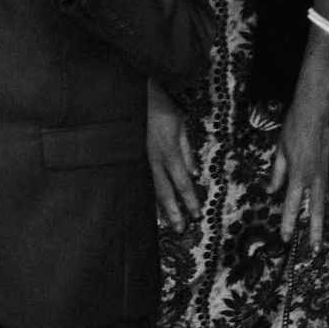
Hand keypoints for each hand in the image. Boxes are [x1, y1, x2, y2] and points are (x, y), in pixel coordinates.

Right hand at [145, 81, 199, 233]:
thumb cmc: (158, 108)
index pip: (182, 183)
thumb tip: (194, 172)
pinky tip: (148, 204)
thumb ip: (186, 150)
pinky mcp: (132, 159)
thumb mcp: (179, 124)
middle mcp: (154, 162)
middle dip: (174, 213)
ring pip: (151, 190)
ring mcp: (140, 162)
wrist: (131, 97)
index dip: (190, 200)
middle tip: (181, 230)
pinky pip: (141, 181)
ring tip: (166, 223)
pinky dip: (147, 195)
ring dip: (160, 208)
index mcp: (168, 153)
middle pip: (165, 193)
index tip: (197, 214)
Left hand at [268, 86, 328, 254]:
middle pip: (315, 210)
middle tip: (314, 250)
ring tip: (328, 240)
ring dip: (328, 225)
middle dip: (314, 231)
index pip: (292, 203)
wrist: (314, 111)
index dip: (288, 221)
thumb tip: (271, 192)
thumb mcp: (279, 151)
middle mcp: (314, 178)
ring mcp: (326, 175)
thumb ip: (276, 174)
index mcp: (298, 173)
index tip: (285, 236)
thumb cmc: (294, 129)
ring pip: (328, 205)